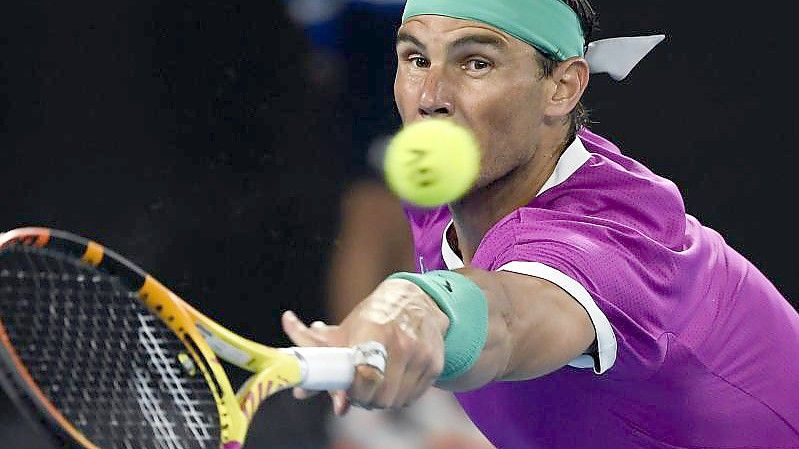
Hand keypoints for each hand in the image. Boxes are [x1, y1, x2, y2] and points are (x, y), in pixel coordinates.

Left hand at [282, 278, 449, 413]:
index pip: (365, 376)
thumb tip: (301, 393)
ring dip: (381, 400)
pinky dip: (399, 396)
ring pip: (396, 401)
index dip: (353, 392)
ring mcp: (421, 354)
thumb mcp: (343, 330)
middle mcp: (401, 342)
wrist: (416, 300)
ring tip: (375, 384)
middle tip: (358, 391)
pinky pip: (412, 397)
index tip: (347, 392)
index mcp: (374, 330)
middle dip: (365, 399)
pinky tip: (393, 380)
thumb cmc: (373, 316)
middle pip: (380, 395)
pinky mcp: (434, 364)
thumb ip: (318, 359)